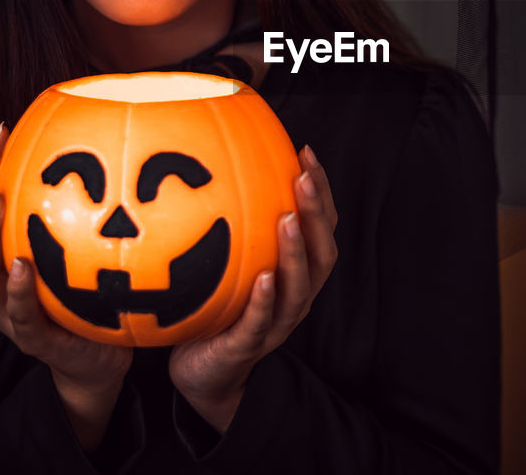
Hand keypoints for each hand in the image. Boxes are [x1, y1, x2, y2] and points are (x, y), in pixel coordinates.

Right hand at [0, 123, 132, 448]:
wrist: (101, 362)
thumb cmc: (92, 300)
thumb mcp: (84, 253)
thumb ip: (82, 217)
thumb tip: (116, 148)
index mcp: (4, 263)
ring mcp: (12, 316)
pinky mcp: (36, 341)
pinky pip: (20, 315)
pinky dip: (17, 290)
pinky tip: (23, 265)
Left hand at [168, 144, 337, 431]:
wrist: (204, 373)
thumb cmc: (218, 309)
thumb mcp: (232, 263)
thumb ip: (238, 226)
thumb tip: (215, 161)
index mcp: (298, 275)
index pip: (320, 228)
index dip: (320, 192)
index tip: (305, 152)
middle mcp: (296, 297)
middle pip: (321, 253)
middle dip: (315, 213)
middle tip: (303, 177)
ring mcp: (276, 323)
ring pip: (298, 287)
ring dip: (296, 252)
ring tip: (289, 219)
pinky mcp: (249, 346)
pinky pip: (261, 322)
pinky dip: (265, 300)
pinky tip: (264, 277)